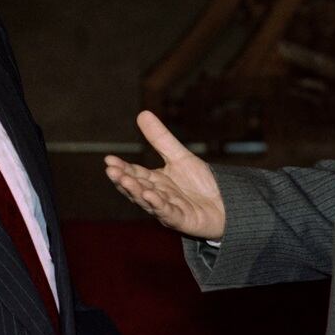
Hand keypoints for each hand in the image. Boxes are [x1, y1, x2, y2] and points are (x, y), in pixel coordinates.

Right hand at [104, 111, 225, 238]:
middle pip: (137, 188)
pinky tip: (150, 195)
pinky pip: (168, 213)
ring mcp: (168, 210)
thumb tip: (142, 113)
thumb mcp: (180, 156)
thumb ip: (160, 139)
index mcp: (155, 182)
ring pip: (149, 201)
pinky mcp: (182, 220)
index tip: (108, 159)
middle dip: (124, 180)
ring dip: (136, 191)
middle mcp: (157, 197)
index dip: (122, 167)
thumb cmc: (201, 183)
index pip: (135, 173)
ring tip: (125, 180)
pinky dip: (158, 205)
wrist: (226, 203)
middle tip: (111, 170)